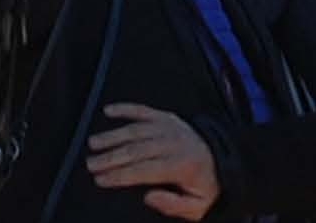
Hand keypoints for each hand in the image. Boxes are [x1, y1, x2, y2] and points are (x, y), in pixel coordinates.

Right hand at [87, 102, 218, 219]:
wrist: (224, 161)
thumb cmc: (205, 184)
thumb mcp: (197, 205)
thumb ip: (174, 206)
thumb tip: (149, 196)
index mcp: (181, 166)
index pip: (143, 171)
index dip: (119, 175)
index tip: (101, 179)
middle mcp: (173, 143)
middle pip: (135, 150)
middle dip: (109, 158)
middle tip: (91, 163)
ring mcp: (169, 127)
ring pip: (135, 130)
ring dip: (111, 136)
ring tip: (93, 143)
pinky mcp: (166, 117)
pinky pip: (143, 110)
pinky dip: (125, 108)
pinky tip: (108, 111)